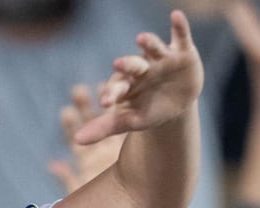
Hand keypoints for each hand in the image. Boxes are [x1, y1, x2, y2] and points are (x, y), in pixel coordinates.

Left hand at [49, 84, 126, 193]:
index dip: (70, 124)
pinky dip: (130, 114)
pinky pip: (132, 127)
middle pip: (90, 122)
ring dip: (108, 102)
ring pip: (111, 119)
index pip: (75, 136)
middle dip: (84, 105)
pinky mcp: (134, 145)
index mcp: (86, 159)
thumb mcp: (87, 190)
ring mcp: (118, 145)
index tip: (66, 111)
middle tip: (79, 90)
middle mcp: (101, 148)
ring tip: (104, 85)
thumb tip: (53, 165)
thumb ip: (69, 177)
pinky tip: (131, 98)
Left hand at [74, 10, 203, 144]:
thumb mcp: (130, 121)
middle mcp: (143, 67)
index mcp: (128, 83)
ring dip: (148, 42)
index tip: (105, 103)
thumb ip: (104, 128)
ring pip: (153, 47)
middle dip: (127, 64)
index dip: (111, 93)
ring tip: (141, 38)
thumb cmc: (149, 109)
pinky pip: (180, 36)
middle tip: (118, 64)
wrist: (178, 101)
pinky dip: (179, 26)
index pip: (117, 87)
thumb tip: (77, 140)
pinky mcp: (182, 52)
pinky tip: (176, 16)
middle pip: (133, 64)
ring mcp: (162, 57)